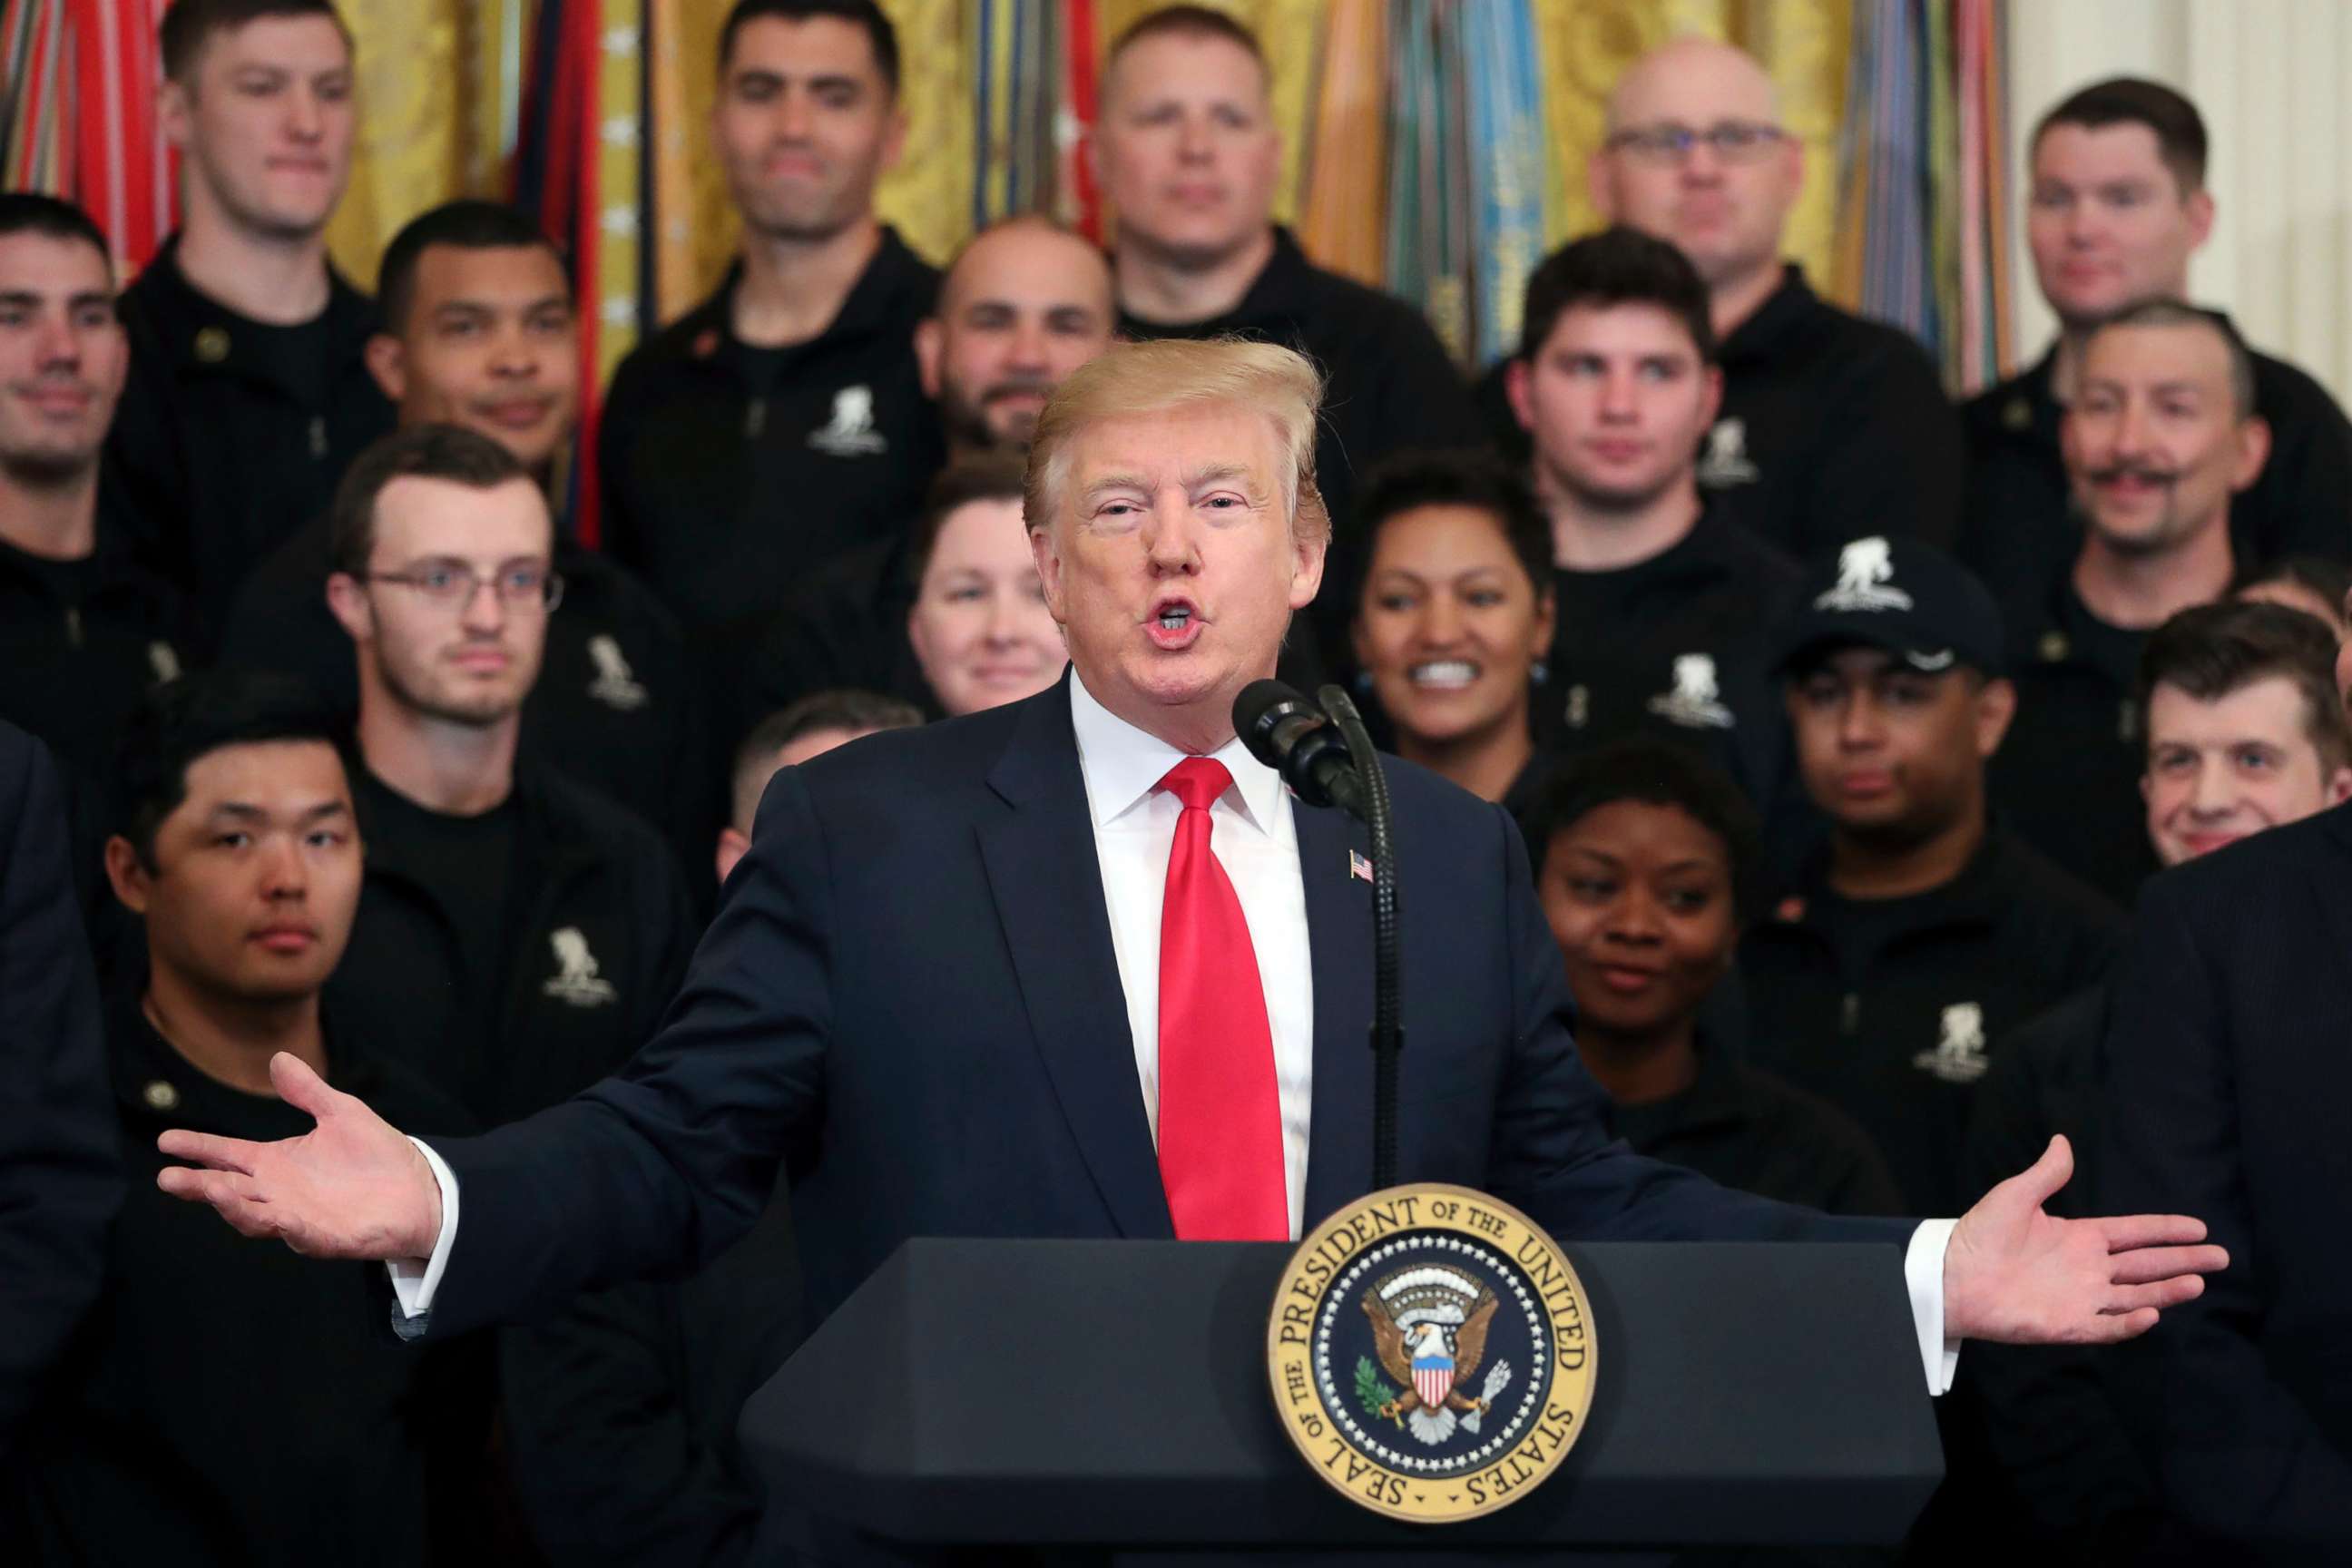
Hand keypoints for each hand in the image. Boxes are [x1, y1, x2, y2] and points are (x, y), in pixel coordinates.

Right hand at [155, 1052, 442, 1261]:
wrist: (419, 1189)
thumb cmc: (377, 1154)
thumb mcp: (340, 1113)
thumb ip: (307, 1091)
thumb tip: (278, 1058)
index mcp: (277, 1163)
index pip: (227, 1155)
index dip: (198, 1148)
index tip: (166, 1140)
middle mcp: (279, 1192)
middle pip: (228, 1190)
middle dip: (198, 1185)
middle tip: (168, 1177)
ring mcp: (298, 1217)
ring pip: (253, 1215)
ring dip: (230, 1205)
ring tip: (209, 1189)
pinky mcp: (325, 1237)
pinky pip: (300, 1234)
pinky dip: (286, 1225)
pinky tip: (275, 1215)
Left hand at [1945, 1134, 2226, 1343]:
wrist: (1952, 1275)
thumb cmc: (1979, 1234)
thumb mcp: (2015, 1196)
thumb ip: (2046, 1174)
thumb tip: (2063, 1142)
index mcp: (2079, 1237)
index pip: (2133, 1233)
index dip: (2165, 1230)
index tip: (2199, 1228)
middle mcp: (2087, 1268)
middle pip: (2146, 1265)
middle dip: (2183, 1260)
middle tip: (2221, 1258)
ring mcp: (2081, 1298)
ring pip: (2135, 1295)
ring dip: (2166, 1290)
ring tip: (2199, 1282)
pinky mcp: (2068, 1324)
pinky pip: (2107, 1325)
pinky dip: (2130, 1322)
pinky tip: (2153, 1313)